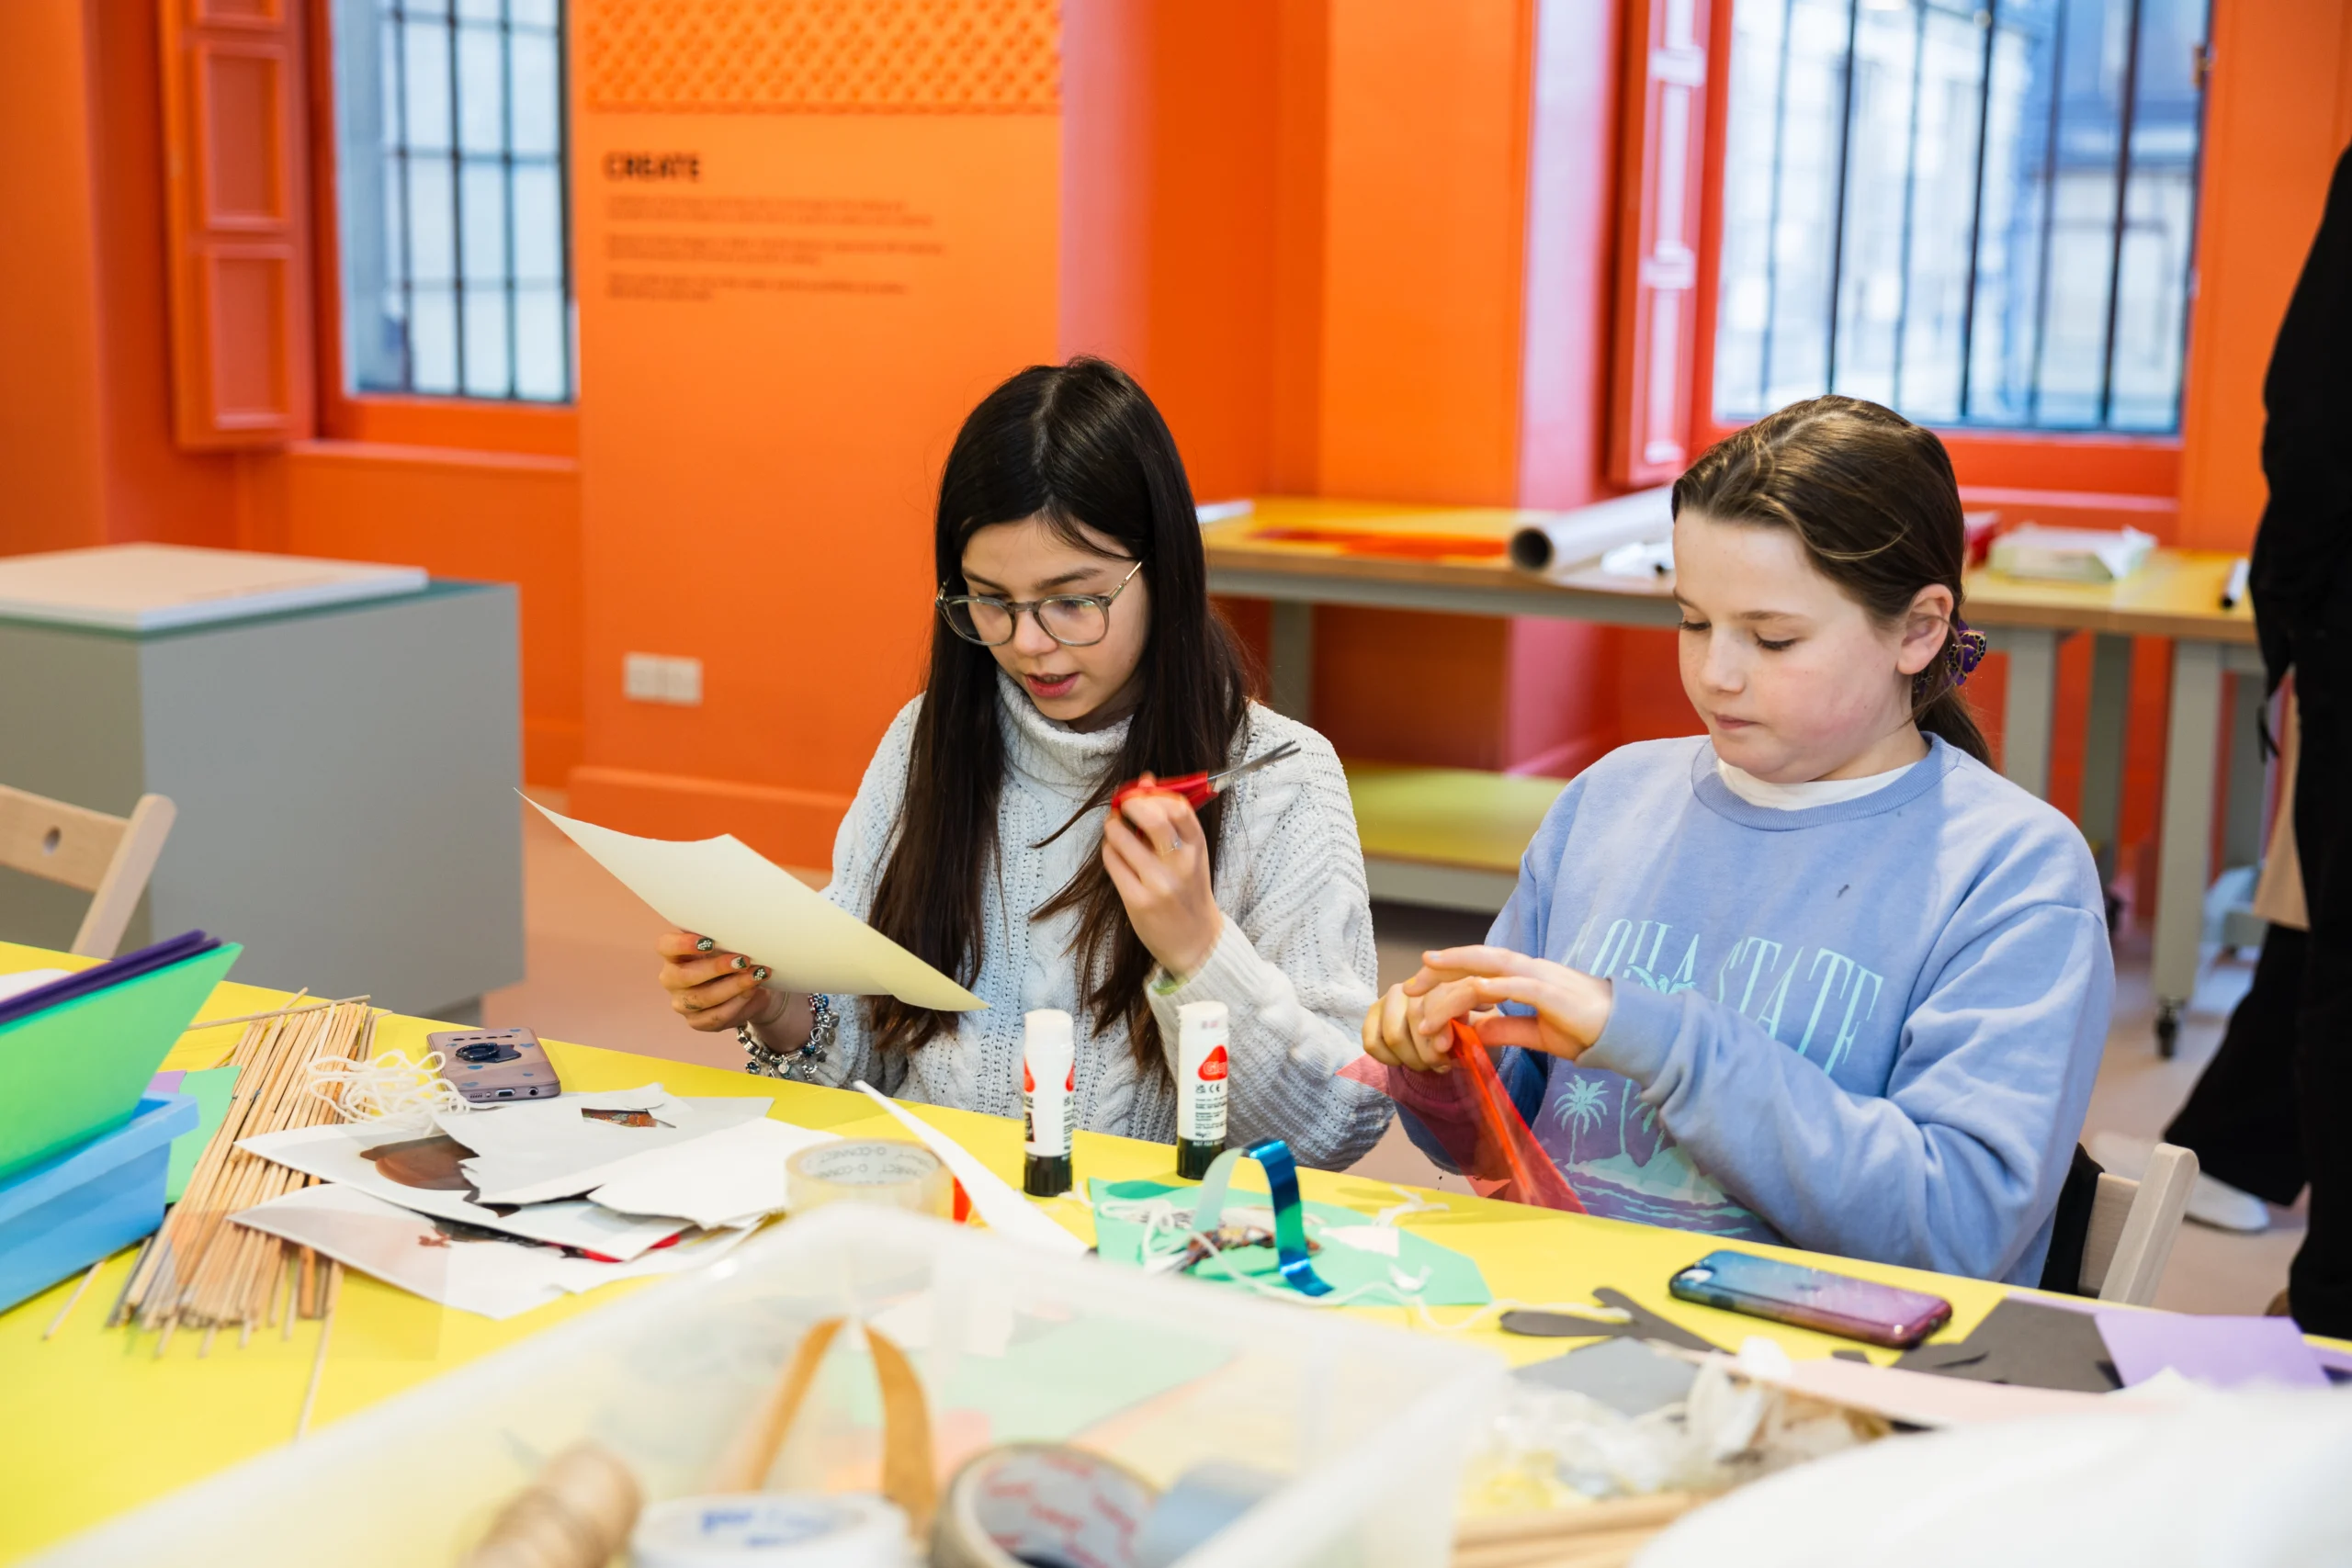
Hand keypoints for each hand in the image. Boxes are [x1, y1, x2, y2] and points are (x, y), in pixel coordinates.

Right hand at [655, 928, 795, 1036]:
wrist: (750, 987)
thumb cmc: (732, 956)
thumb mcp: (727, 943)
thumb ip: (725, 935)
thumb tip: (743, 926)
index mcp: (673, 954)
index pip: (665, 947)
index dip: (683, 944)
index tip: (709, 941)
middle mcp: (672, 979)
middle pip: (685, 976)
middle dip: (717, 968)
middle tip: (743, 960)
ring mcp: (682, 1003)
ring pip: (704, 998)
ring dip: (734, 986)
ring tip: (757, 975)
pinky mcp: (697, 1022)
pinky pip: (716, 1016)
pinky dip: (738, 1003)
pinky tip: (753, 992)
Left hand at [1100, 777, 1222, 977]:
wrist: (1196, 942)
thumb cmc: (1189, 892)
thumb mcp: (1190, 855)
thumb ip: (1171, 821)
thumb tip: (1145, 780)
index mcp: (1198, 848)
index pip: (1178, 807)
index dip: (1154, 794)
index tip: (1141, 793)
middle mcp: (1181, 864)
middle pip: (1153, 818)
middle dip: (1129, 804)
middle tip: (1122, 806)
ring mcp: (1159, 884)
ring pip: (1123, 839)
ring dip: (1112, 827)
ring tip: (1114, 829)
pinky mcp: (1138, 901)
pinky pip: (1113, 863)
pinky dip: (1109, 851)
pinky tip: (1114, 853)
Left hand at [1407, 946, 1612, 1060]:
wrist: (1625, 1033)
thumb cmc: (1586, 1030)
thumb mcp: (1537, 1032)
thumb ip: (1506, 1027)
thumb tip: (1473, 1030)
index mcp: (1526, 975)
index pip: (1480, 965)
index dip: (1449, 970)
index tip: (1421, 985)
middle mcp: (1529, 968)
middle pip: (1476, 959)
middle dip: (1439, 970)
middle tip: (1407, 986)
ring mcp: (1540, 977)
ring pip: (1485, 970)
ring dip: (1451, 989)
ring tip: (1422, 1009)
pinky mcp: (1550, 992)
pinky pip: (1510, 986)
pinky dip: (1482, 993)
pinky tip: (1461, 1002)